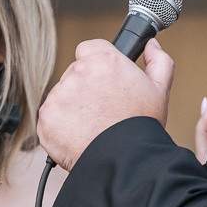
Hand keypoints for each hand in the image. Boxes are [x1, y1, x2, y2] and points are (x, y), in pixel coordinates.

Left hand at [38, 37, 173, 170]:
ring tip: (92, 125)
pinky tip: (79, 135)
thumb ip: (158, 61)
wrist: (124, 161)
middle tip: (101, 109)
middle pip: (74, 73)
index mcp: (104, 60)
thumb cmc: (141, 127)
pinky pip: (51, 117)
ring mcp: (59, 94)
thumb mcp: (160, 90)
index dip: (96, 65)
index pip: (88, 49)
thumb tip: (151, 45)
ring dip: (72, 107)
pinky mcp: (47, 116)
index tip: (103, 81)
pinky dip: (60, 126)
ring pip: (62, 95)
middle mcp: (79, 72)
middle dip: (84, 88)